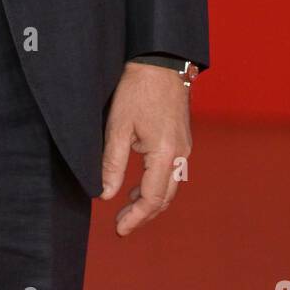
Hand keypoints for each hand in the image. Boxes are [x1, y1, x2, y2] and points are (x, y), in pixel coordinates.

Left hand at [100, 61, 191, 235]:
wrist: (160, 60)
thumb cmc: (137, 89)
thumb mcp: (118, 126)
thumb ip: (112, 163)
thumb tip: (105, 194)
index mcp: (165, 153)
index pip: (152, 199)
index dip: (135, 218)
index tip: (119, 229)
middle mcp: (180, 154)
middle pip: (164, 197)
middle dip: (143, 215)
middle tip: (120, 225)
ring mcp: (184, 146)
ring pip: (170, 186)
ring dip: (150, 201)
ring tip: (127, 208)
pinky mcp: (182, 138)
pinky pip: (172, 171)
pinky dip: (156, 184)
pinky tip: (140, 184)